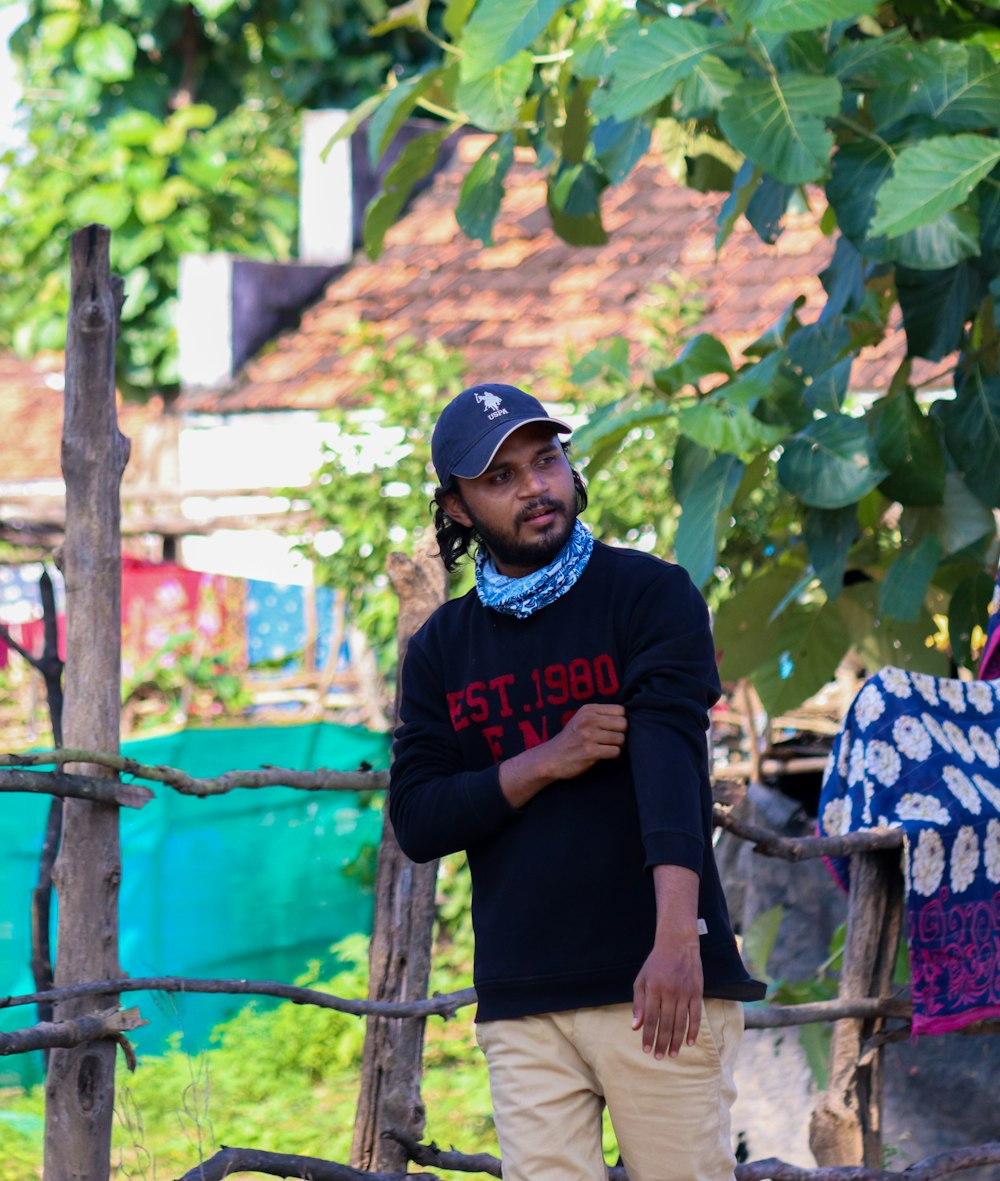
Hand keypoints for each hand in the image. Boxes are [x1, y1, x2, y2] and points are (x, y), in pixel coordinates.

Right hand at [498, 703, 625, 807]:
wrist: (551, 758)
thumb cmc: (571, 739)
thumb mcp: (581, 719)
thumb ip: (600, 715)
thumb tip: (626, 717)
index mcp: (588, 710)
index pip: (620, 710)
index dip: (620, 721)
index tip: (613, 729)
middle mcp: (588, 720)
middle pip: (623, 724)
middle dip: (621, 734)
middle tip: (612, 740)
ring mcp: (588, 735)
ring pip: (621, 738)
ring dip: (618, 746)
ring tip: (607, 748)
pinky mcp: (590, 751)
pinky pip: (615, 751)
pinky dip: (614, 755)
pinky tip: (605, 756)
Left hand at [631, 935, 702, 1059]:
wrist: (678, 945)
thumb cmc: (656, 963)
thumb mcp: (642, 979)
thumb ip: (638, 1003)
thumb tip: (634, 1026)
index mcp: (654, 989)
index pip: (650, 1018)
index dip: (648, 1035)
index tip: (646, 1050)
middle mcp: (669, 992)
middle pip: (665, 1024)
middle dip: (661, 1042)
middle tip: (658, 1057)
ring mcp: (684, 993)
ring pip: (680, 1023)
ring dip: (676, 1041)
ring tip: (672, 1054)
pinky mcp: (696, 992)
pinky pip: (696, 1016)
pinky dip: (693, 1031)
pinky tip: (690, 1043)